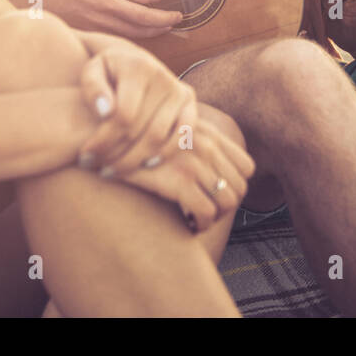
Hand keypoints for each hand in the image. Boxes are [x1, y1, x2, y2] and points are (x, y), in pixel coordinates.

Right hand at [8, 0, 182, 37]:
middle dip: (166, 19)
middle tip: (178, 17)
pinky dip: (133, 35)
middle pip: (145, 18)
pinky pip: (117, 36)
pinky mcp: (89, 30)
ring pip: (134, 31)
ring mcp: (97, 21)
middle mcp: (105, 4)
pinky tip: (140, 32)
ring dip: (153, 31)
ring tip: (164, 27)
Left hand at [73, 31, 197, 175]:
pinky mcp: (190, 103)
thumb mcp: (92, 72)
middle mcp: (163, 77)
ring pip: (159, 137)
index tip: (85, 157)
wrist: (133, 62)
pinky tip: (145, 165)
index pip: (122, 115)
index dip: (103, 141)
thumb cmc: (107, 73)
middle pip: (139, 129)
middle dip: (115, 155)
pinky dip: (165, 153)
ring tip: (113, 171)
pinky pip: (183, 135)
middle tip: (97, 169)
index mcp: (138, 67)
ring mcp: (180, 91)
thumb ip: (93, 88)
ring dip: (135, 160)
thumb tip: (104, 111)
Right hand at [116, 112, 254, 233]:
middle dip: (225, 207)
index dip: (236, 186)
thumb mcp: (172, 129)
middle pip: (239, 189)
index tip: (217, 195)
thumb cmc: (136, 137)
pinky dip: (200, 225)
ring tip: (196, 221)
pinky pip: (206, 213)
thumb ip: (196, 142)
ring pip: (228, 203)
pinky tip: (187, 226)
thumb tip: (212, 170)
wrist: (108, 134)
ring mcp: (196, 163)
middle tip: (205, 213)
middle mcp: (208, 146)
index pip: (247, 167)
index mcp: (210, 134)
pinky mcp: (180, 181)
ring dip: (214, 218)